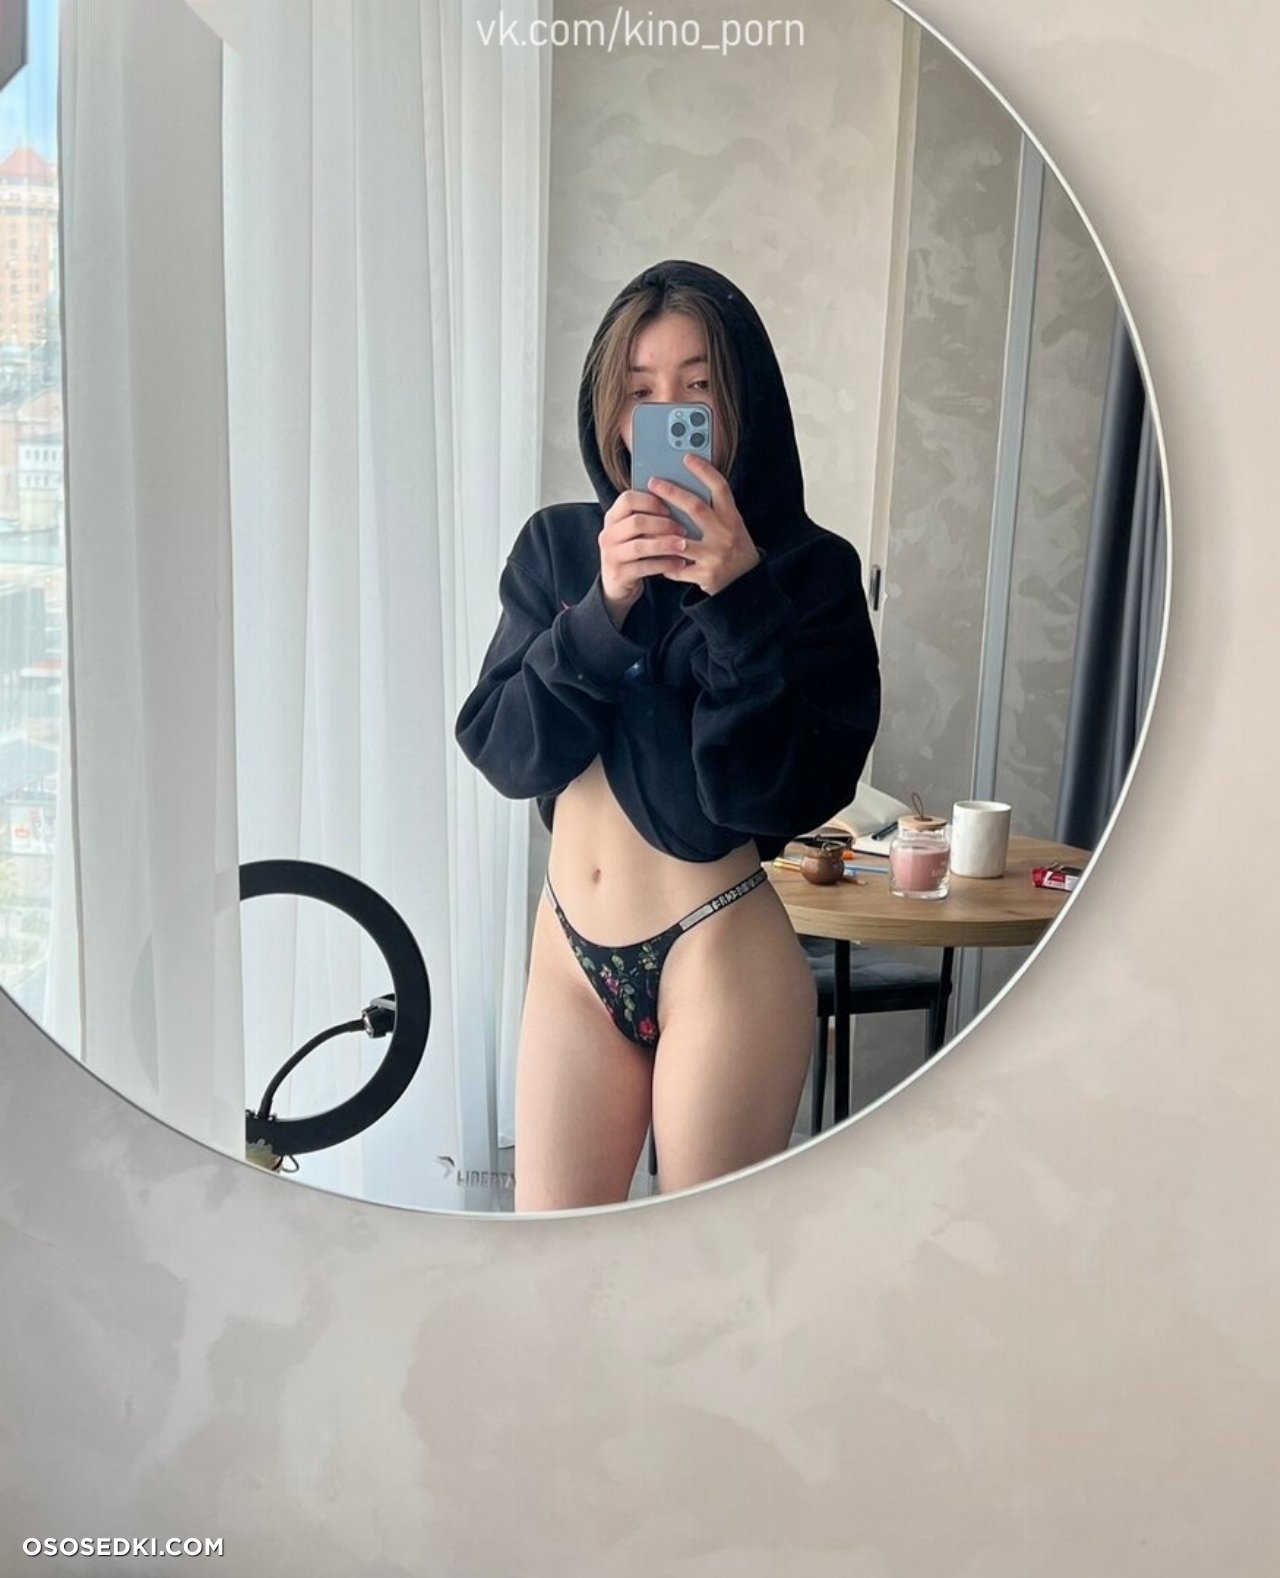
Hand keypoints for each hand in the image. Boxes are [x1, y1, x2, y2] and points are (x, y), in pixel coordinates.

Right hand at [597, 489, 688, 626]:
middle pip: (636, 522)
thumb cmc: (633, 552)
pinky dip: (664, 564)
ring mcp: (611, 555)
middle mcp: (608, 534)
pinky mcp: (619, 574)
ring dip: (665, 544)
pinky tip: (680, 563)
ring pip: (640, 546)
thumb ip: (648, 517)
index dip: (651, 501)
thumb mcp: (635, 532)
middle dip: (663, 524)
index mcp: (612, 517)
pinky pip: (644, 567)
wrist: (617, 584)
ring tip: (684, 545)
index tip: (669, 508)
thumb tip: (679, 503)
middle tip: (683, 529)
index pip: (627, 499)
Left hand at [643, 454, 759, 595]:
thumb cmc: (733, 549)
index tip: (687, 457)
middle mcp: (726, 534)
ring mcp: (715, 556)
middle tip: (654, 482)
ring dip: (659, 532)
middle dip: (672, 493)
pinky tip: (654, 557)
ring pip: (680, 541)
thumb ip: (713, 512)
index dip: (704, 471)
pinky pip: (677, 567)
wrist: (746, 585)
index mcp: (732, 519)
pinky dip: (663, 562)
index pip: (720, 488)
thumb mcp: (732, 526)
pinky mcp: (706, 576)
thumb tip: (683, 490)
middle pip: (696, 508)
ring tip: (643, 522)